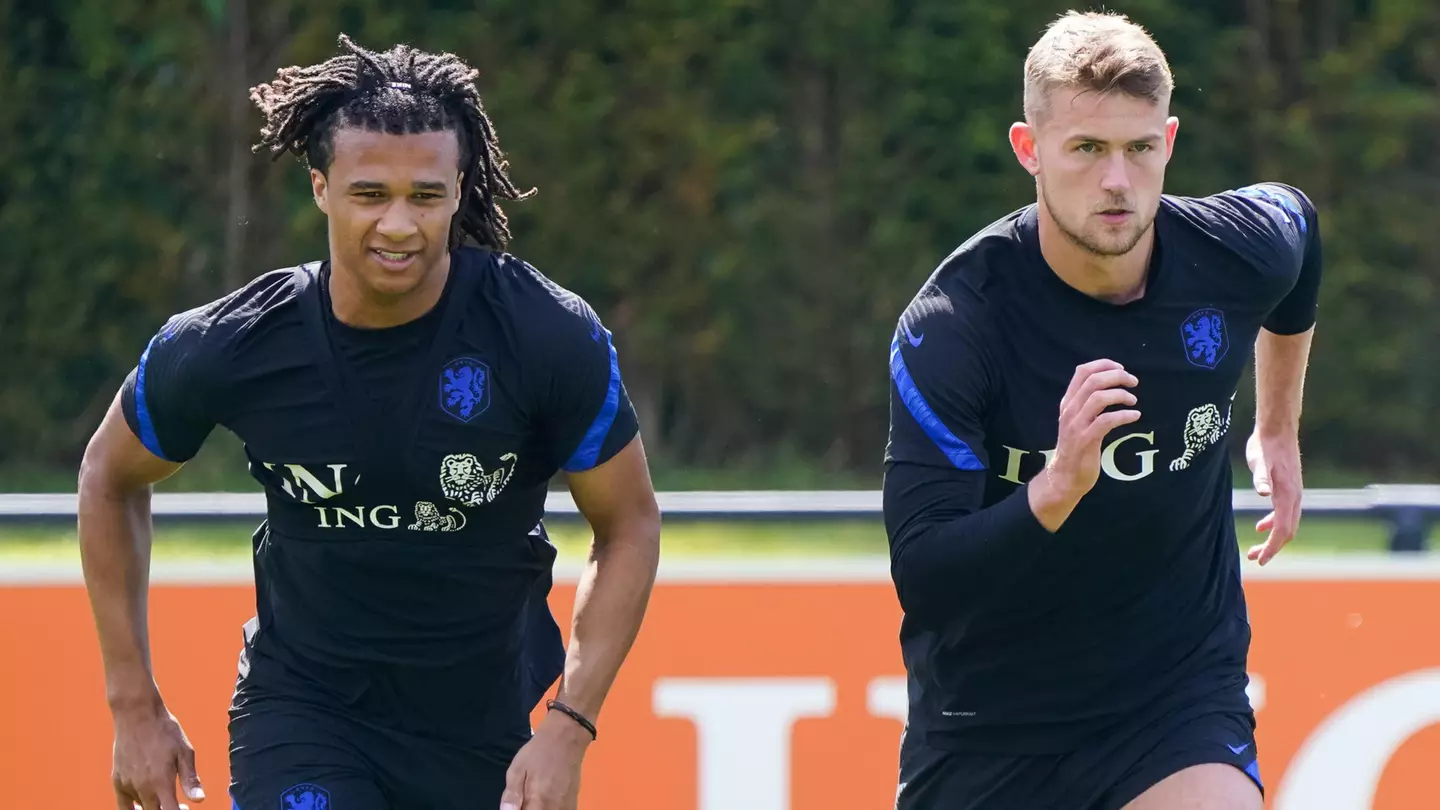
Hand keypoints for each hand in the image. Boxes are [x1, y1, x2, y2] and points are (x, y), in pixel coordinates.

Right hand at [111, 703, 204, 809]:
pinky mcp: (117, 780)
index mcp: (161, 782)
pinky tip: (144, 805)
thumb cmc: (165, 731)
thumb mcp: (185, 752)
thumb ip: (190, 779)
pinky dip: (134, 809)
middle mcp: (142, 788)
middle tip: (180, 805)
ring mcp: (127, 785)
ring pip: (141, 809)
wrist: (137, 715)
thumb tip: (200, 800)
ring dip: (154, 808)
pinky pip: (123, 805)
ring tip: (165, 800)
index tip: (186, 809)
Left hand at [499, 711, 591, 809]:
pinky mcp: (573, 803)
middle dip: (528, 809)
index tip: (515, 805)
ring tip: (533, 800)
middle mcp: (555, 808)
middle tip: (523, 800)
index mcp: (538, 801)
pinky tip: (544, 803)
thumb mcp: (517, 768)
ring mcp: (566, 807)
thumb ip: (512, 794)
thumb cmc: (538, 752)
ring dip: (539, 809)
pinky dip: (550, 809)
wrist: (566, 738)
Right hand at [1030, 359, 1140, 529]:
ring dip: (1121, 395)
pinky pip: (1106, 421)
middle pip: (1093, 381)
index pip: (1082, 371)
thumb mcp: (1077, 420)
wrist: (1064, 477)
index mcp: (1067, 402)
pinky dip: (1124, 416)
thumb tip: (1110, 384)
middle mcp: (1069, 410)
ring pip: (1099, 397)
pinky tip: (1135, 417)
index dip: (1104, 364)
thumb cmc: (1076, 448)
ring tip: (1133, 401)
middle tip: (1134, 382)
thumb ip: (1087, 403)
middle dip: (1117, 377)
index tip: (1121, 369)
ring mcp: (1075, 425)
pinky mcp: (1085, 440)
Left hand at [1247, 430, 1301, 564]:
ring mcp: (1293, 493)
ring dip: (1272, 538)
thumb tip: (1263, 493)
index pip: (1282, 529)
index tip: (1260, 559)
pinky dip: (1273, 523)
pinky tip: (1260, 526)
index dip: (1272, 546)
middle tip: (1254, 558)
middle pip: (1287, 531)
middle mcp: (1294, 497)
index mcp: (1287, 495)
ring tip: (1254, 549)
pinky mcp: (1288, 488)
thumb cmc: (1265, 446)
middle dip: (1272, 547)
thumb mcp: (1258, 461)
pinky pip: (1284, 513)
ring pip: (1287, 523)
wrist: (1277, 430)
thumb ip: (1261, 478)